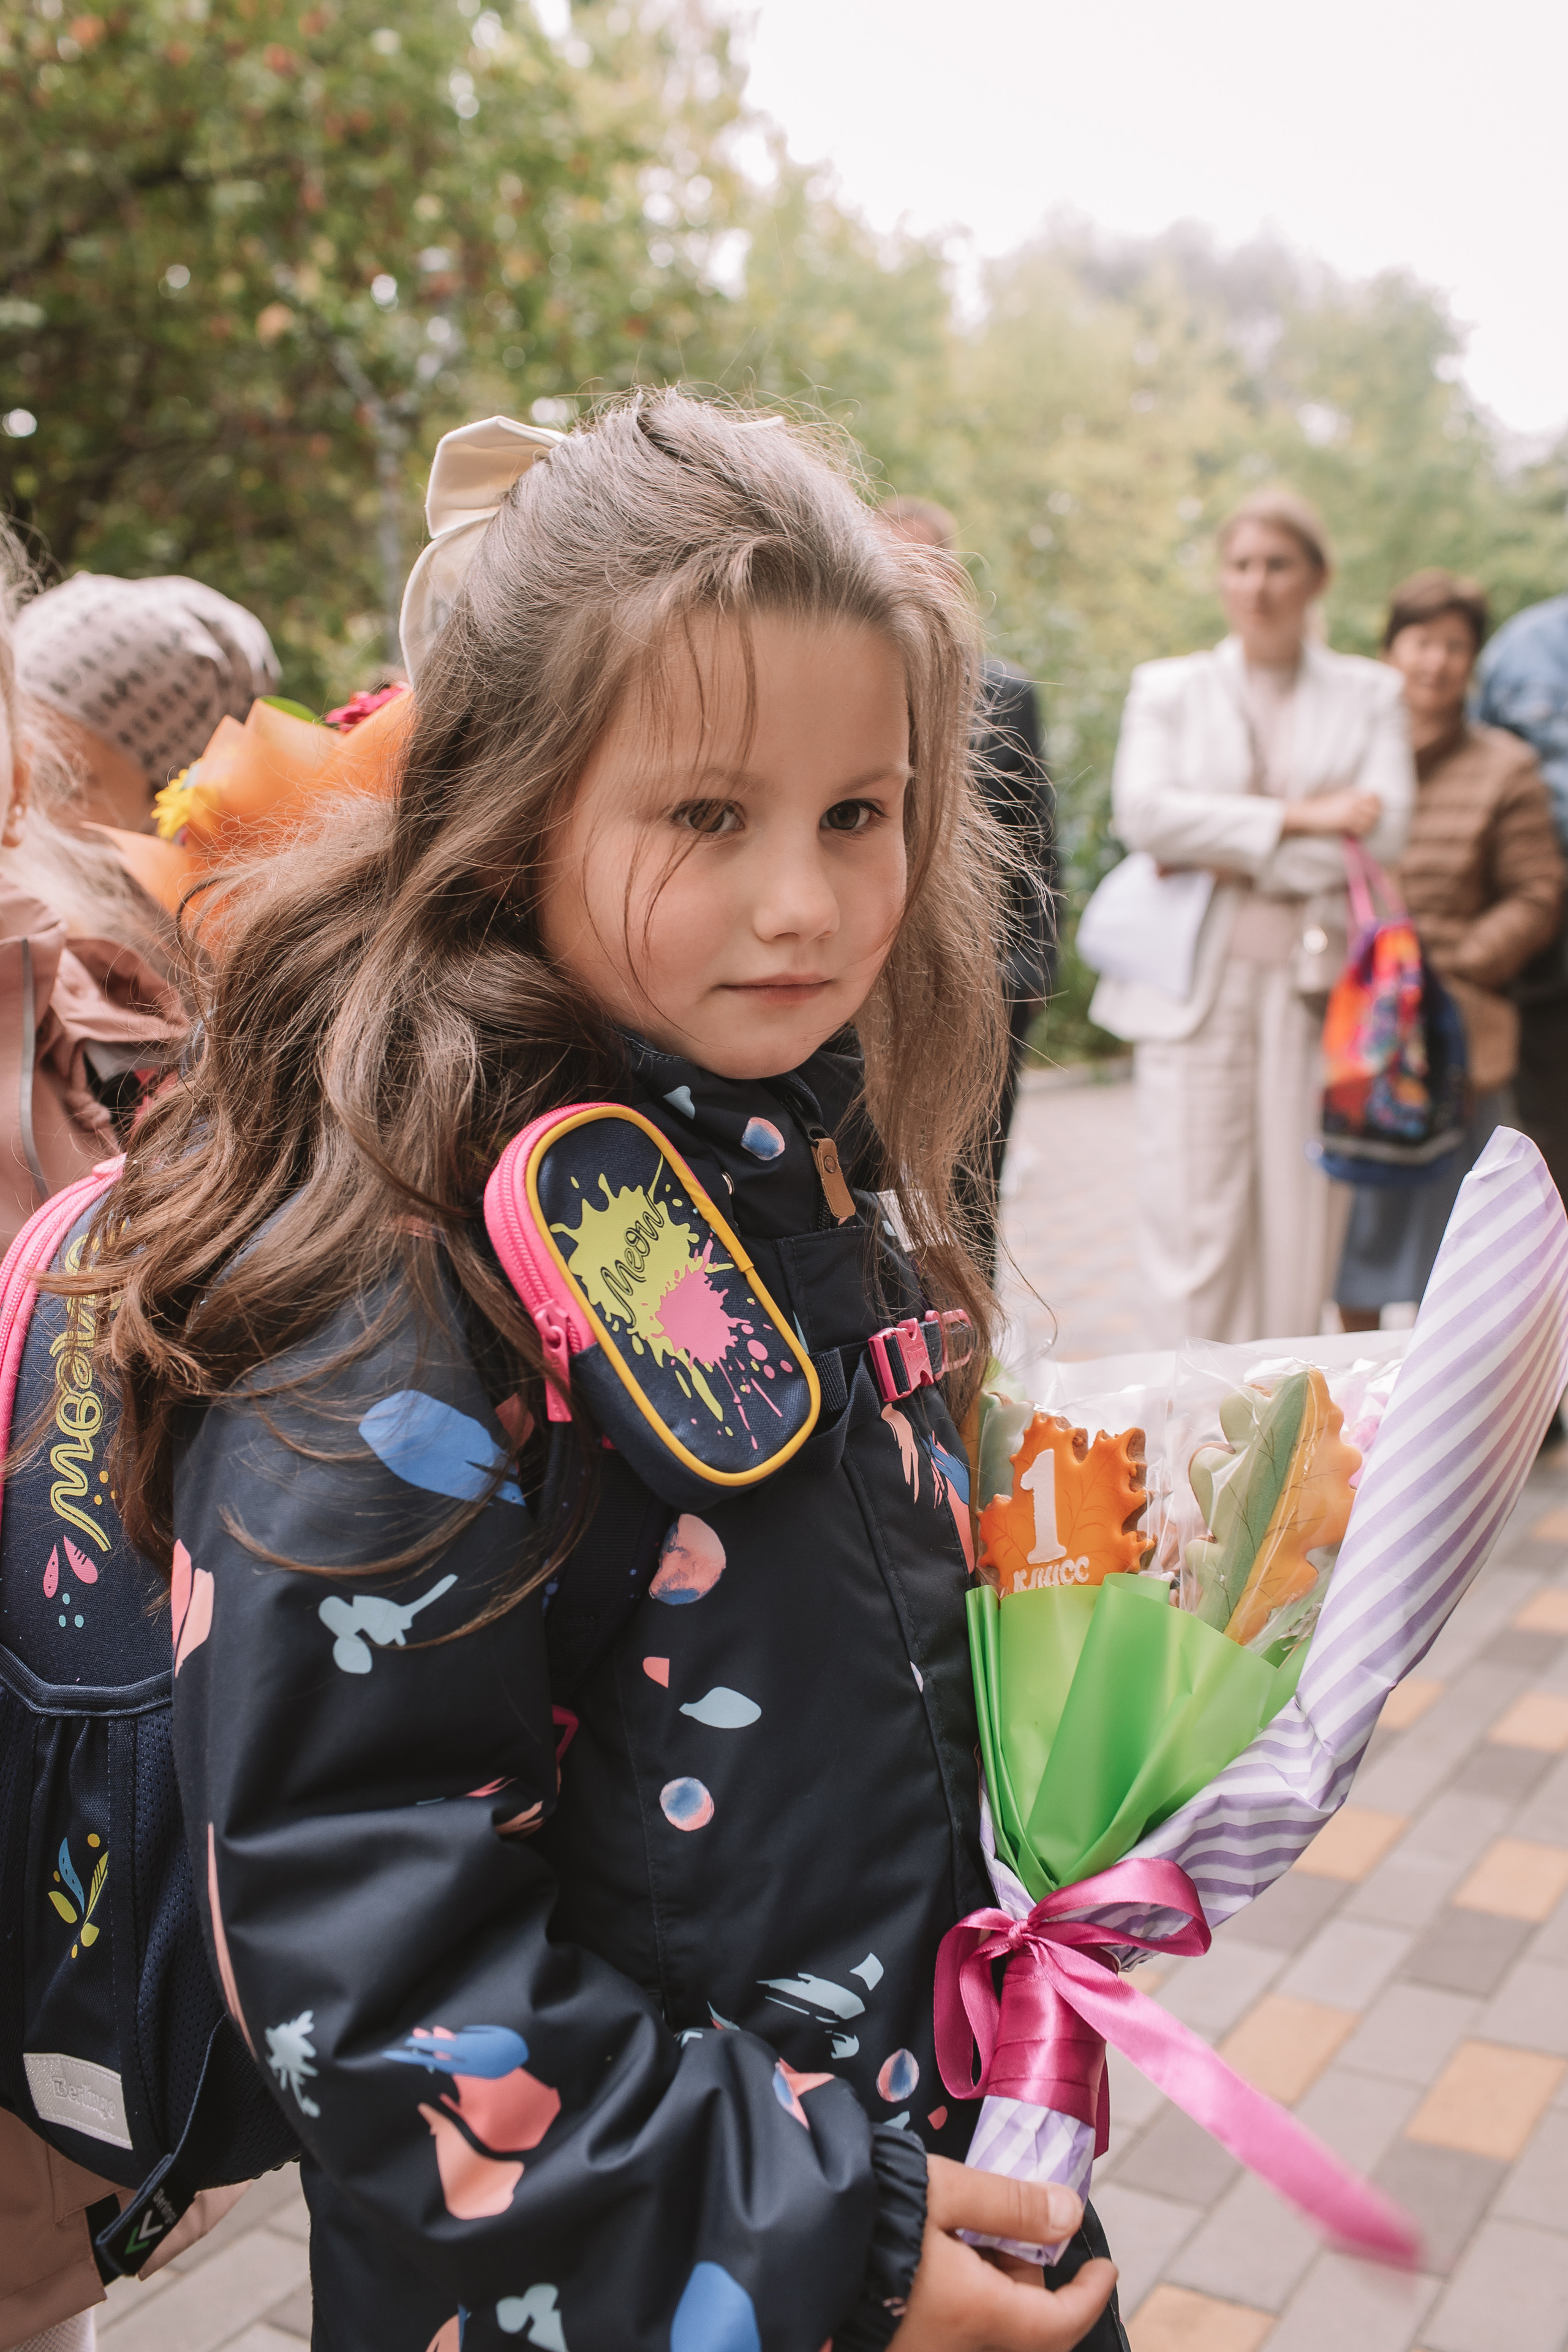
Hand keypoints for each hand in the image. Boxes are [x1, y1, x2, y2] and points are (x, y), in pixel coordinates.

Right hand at [887, 2156, 1117, 2351]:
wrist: (795, 2241)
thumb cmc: (873, 2215)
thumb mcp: (947, 2192)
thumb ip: (1013, 2205)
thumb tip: (1070, 2213)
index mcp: (979, 2317)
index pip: (1060, 2325)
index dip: (1089, 2296)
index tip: (1105, 2266)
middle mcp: (957, 2350)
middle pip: (1020, 2325)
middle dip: (1031, 2278)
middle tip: (1018, 2223)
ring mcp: (925, 2350)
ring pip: (986, 2327)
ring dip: (995, 2285)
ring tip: (971, 2228)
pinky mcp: (897, 2345)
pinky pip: (952, 2327)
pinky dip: (965, 2295)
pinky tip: (940, 2253)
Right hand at [1280, 788, 1380, 838]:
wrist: (1308, 813)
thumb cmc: (1321, 809)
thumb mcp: (1338, 800)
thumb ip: (1352, 801)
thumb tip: (1366, 810)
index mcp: (1352, 793)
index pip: (1374, 796)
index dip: (1378, 805)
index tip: (1373, 813)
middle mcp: (1353, 800)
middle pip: (1376, 809)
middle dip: (1374, 818)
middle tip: (1366, 824)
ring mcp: (1350, 810)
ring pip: (1370, 820)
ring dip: (1366, 827)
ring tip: (1357, 830)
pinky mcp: (1345, 820)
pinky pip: (1361, 828)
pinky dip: (1359, 832)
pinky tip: (1351, 833)